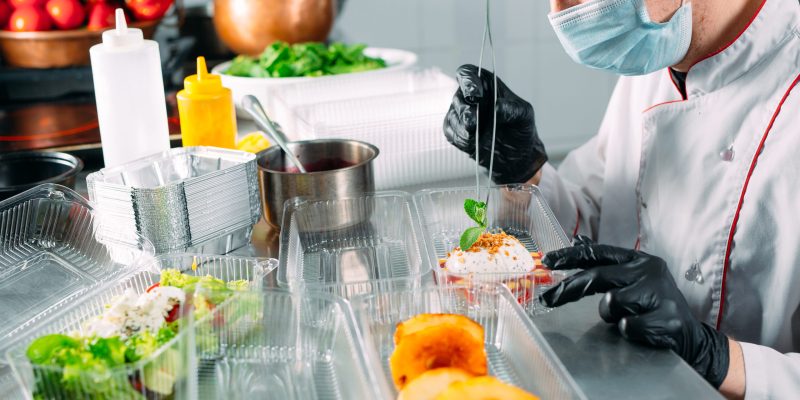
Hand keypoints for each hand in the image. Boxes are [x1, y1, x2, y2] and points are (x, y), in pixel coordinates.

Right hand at [443, 64, 547, 184]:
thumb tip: (497, 107)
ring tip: (475, 136)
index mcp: (486, 85)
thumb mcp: (524, 114)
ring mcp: (463, 115)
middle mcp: (471, 98)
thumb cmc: (521, 128)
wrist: (517, 156)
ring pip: (453, 115)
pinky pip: (450, 132)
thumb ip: (512, 108)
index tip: (475, 95)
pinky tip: (471, 143)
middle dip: (465, 109)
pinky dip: (459, 137)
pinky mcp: (458, 132)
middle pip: (458, 96)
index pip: (468, 73)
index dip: (467, 81)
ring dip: (462, 126)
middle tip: (474, 121)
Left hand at [540, 236, 730, 387]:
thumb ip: (605, 264)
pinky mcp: (667, 318)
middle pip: (598, 276)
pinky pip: (628, 326)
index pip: (598, 253)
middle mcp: (649, 271)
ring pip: (611, 302)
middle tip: (547, 299)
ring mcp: (660, 293)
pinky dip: (628, 331)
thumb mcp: (632, 279)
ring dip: (610, 315)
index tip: (547, 261)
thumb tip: (577, 241)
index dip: (570, 256)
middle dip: (568, 289)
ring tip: (626, 318)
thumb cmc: (654, 306)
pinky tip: (639, 329)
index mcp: (638, 260)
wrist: (691, 338)